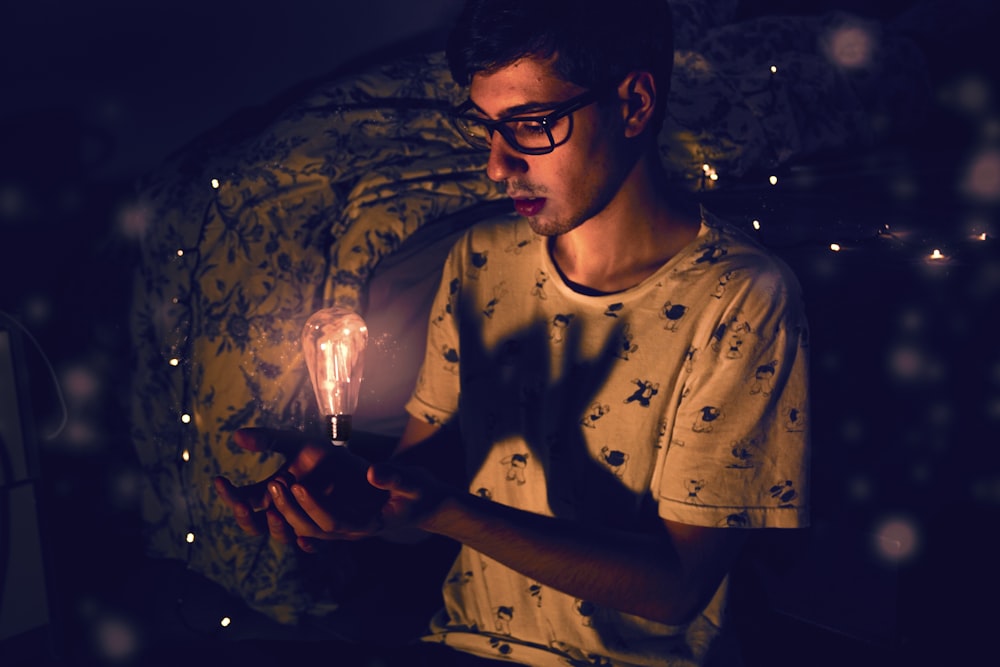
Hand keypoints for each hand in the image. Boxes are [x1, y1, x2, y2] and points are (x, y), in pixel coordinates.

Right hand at [213, 427, 387, 546]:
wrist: (371, 474)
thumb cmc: (331, 460)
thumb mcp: (300, 443)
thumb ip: (270, 439)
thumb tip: (235, 437)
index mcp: (276, 494)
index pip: (244, 502)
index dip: (231, 496)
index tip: (220, 479)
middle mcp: (291, 513)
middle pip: (258, 527)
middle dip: (247, 517)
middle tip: (243, 501)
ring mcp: (313, 523)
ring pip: (290, 533)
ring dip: (284, 515)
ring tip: (280, 490)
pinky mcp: (341, 529)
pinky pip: (323, 545)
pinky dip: (311, 545)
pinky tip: (305, 539)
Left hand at [262, 452, 453, 551]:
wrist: (424, 503)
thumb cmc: (421, 493)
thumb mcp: (414, 483)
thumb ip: (395, 478)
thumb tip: (373, 473)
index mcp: (368, 525)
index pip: (334, 522)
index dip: (314, 506)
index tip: (297, 485)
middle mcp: (352, 531)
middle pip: (313, 529)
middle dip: (291, 510)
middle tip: (275, 484)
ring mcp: (345, 526)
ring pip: (308, 527)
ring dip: (288, 510)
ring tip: (274, 485)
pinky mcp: (341, 516)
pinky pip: (312, 520)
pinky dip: (295, 510)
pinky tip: (280, 494)